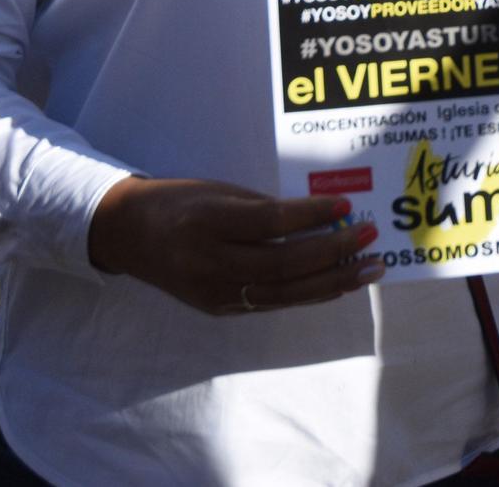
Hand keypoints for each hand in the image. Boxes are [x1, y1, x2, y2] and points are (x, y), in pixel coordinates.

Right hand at [87, 177, 380, 314]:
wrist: (128, 235)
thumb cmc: (182, 201)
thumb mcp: (220, 191)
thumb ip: (265, 208)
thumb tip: (321, 217)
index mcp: (206, 221)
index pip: (269, 222)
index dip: (311, 216)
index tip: (348, 206)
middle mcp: (208, 262)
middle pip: (282, 263)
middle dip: (333, 252)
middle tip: (370, 237)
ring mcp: (213, 292)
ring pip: (283, 291)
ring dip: (333, 281)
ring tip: (369, 269)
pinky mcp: (219, 308)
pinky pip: (272, 301)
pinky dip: (309, 293)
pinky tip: (339, 283)